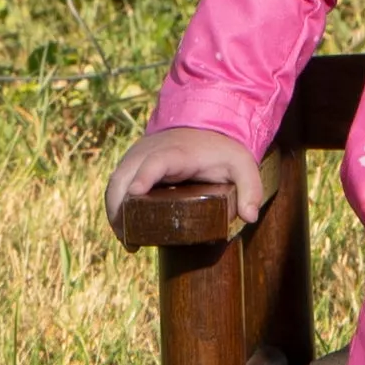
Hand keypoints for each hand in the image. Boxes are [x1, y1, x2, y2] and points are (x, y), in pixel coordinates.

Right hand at [104, 124, 263, 239]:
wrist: (204, 123)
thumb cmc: (221, 150)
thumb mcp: (243, 165)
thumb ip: (250, 189)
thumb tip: (250, 217)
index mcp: (177, 153)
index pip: (156, 162)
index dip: (144, 176)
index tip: (136, 194)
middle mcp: (151, 151)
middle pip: (125, 175)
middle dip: (120, 206)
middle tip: (130, 239)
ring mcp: (138, 156)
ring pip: (116, 181)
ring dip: (114, 210)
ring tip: (127, 240)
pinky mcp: (133, 162)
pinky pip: (117, 183)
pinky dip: (114, 204)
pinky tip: (123, 229)